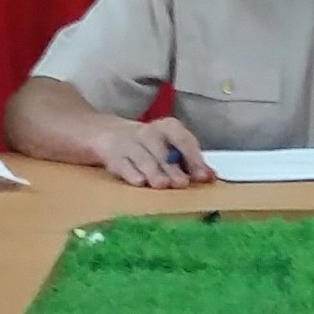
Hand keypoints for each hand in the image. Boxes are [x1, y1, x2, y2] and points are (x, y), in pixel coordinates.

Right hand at [96, 116, 212, 189]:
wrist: (102, 132)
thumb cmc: (145, 145)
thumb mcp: (167, 147)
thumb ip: (189, 161)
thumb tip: (212, 177)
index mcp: (167, 128)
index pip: (183, 140)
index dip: (195, 159)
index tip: (204, 177)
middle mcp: (148, 133)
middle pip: (163, 151)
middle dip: (173, 168)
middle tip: (182, 183)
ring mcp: (128, 143)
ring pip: (143, 157)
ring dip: (153, 171)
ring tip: (162, 185)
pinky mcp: (111, 155)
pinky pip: (121, 164)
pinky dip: (130, 173)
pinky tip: (138, 182)